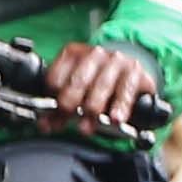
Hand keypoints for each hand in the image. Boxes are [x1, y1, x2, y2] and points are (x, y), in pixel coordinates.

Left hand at [45, 38, 161, 135]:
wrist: (133, 75)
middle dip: (69, 103)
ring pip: (101, 86)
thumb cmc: (100, 83)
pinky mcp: (135, 71)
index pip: (56, 76)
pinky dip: (120, 107)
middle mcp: (95, 54)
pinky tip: (115, 119)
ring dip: (92, 109)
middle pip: (78, 81)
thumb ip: (61, 108)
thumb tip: (46, 125)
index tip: (50, 114)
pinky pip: (125, 91)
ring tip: (86, 127)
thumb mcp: (78, 92)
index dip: (51, 96)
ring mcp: (116, 61)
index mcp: (73, 54)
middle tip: (66, 117)